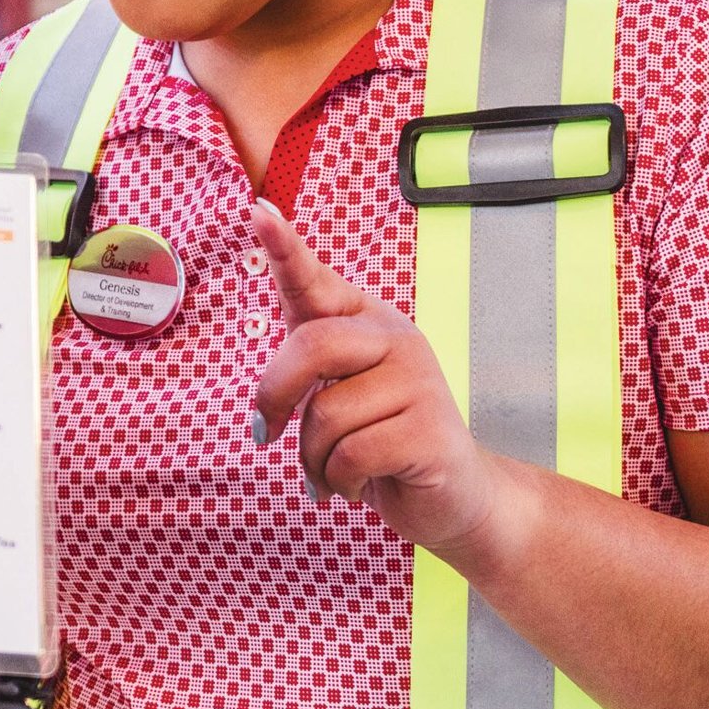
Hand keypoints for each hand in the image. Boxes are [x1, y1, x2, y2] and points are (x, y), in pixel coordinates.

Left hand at [248, 200, 515, 572]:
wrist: (452, 496)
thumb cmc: (380, 440)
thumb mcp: (339, 394)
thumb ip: (306, 370)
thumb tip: (263, 385)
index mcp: (366, 323)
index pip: (317, 279)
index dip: (284, 248)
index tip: (255, 211)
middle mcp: (397, 338)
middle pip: (312, 346)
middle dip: (276, 396)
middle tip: (264, 434)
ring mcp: (420, 381)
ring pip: (326, 414)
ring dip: (312, 460)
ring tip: (334, 470)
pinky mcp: (431, 431)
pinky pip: (351, 454)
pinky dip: (339, 482)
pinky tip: (359, 485)